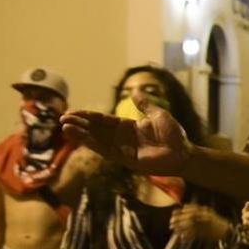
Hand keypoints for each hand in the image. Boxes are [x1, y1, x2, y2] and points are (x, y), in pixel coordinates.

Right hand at [61, 96, 190, 175]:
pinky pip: (105, 150)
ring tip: (65, 127)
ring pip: (97, 140)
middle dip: (80, 124)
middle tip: (63, 118)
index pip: (103, 120)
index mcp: (127, 126)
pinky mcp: (125, 159)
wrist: (184, 152)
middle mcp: (121, 138)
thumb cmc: (174, 135)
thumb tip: (135, 90)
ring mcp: (122, 149)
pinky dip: (93, 144)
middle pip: (95, 129)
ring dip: (81, 134)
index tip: (72, 112)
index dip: (88, 116)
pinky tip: (81, 138)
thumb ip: (144, 104)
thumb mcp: (157, 114)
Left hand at [171, 204, 231, 241]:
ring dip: (180, 229)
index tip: (173, 213)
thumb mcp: (208, 212)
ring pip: (189, 227)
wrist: (226, 231)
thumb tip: (185, 206)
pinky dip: (188, 236)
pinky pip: (194, 235)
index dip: (180, 212)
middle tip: (171, 223)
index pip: (190, 210)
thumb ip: (197, 209)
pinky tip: (182, 237)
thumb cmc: (216, 222)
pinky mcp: (205, 233)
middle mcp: (204, 217)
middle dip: (178, 221)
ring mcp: (204, 226)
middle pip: (188, 218)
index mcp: (204, 211)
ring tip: (174, 231)